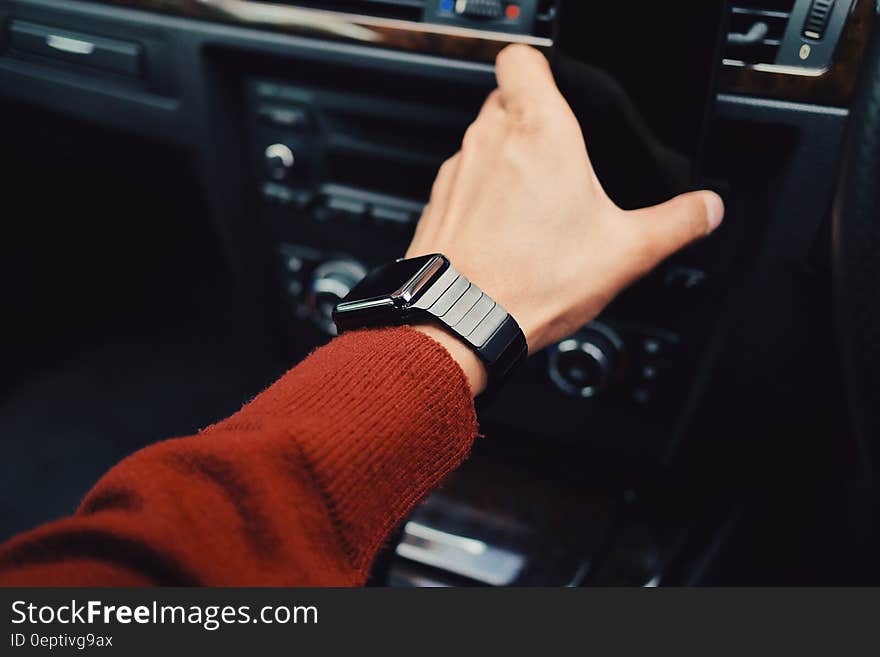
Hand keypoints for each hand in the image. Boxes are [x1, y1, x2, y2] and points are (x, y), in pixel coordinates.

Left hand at [409, 45, 723, 393]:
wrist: (461, 322)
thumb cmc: (531, 283)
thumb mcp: (625, 253)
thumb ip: (676, 223)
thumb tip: (706, 209)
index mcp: (539, 131)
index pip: (522, 58)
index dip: (542, 67)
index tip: (563, 93)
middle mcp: (489, 141)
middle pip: (507, 100)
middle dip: (534, 120)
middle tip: (563, 162)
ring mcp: (457, 171)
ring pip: (483, 142)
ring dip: (507, 161)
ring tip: (537, 208)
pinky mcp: (440, 203)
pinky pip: (464, 182)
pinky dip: (482, 195)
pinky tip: (507, 233)